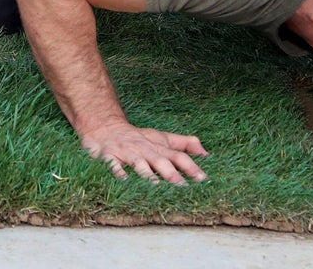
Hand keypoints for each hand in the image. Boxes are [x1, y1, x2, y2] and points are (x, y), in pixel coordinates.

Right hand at [82, 123, 209, 184]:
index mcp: (158, 148)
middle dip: (171, 173)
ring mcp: (127, 153)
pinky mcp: (109, 156)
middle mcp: (144, 150)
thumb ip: (185, 144)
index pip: (178, 156)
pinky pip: (113, 164)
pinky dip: (118, 172)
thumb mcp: (162, 138)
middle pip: (160, 161)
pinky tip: (123, 180)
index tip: (203, 179)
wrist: (105, 126)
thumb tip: (207, 154)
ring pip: (138, 163)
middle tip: (182, 186)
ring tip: (156, 186)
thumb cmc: (138, 137)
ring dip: (147, 174)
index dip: (191, 167)